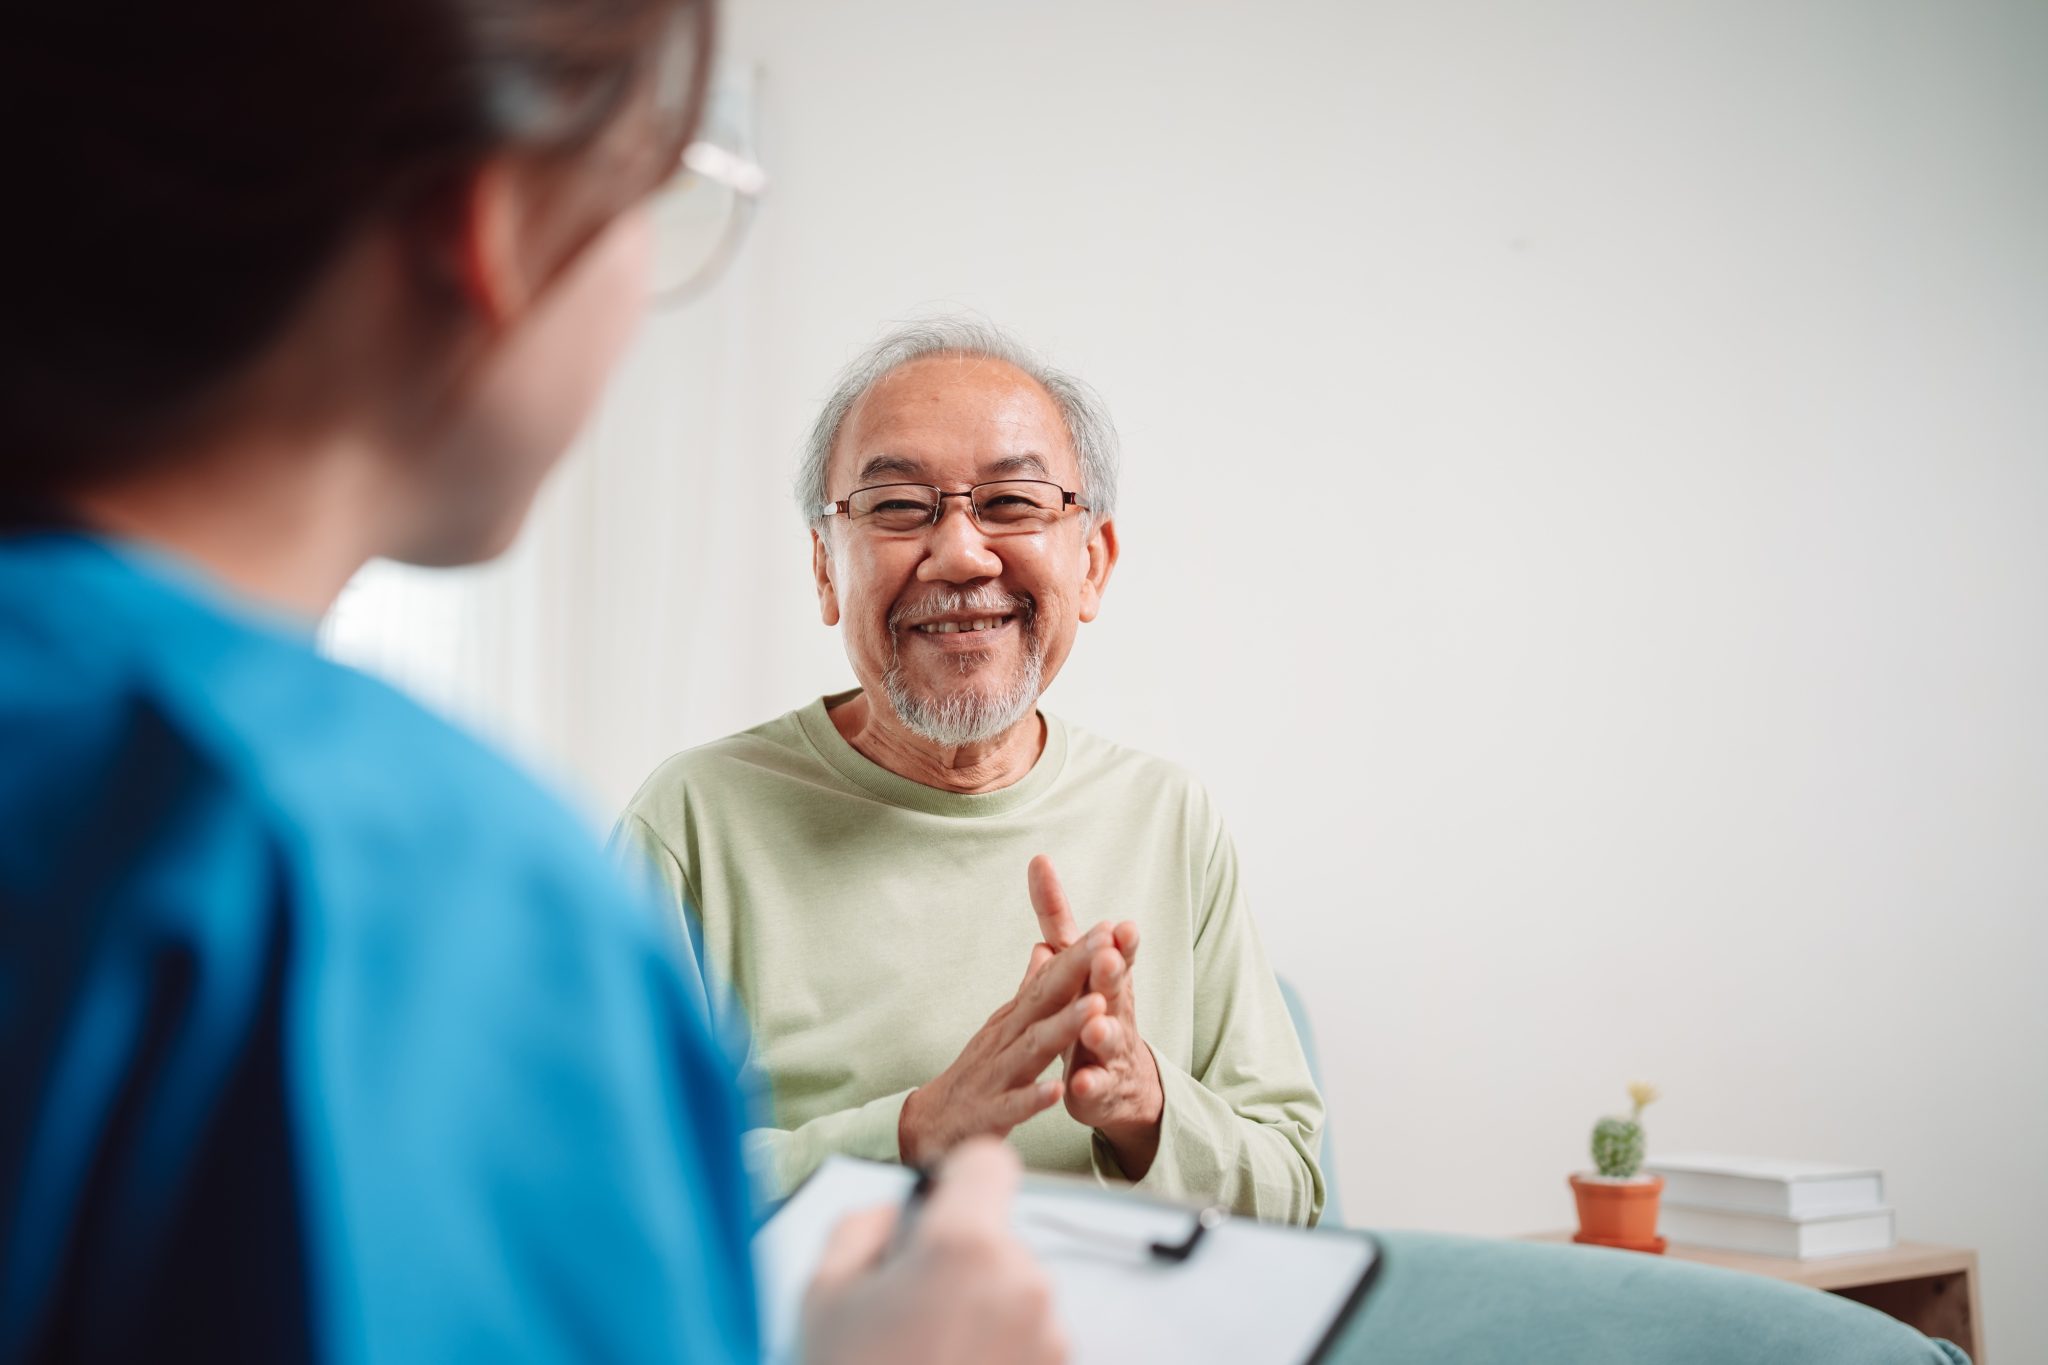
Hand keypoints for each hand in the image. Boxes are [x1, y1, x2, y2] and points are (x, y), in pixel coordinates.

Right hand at [802, 1139, 1065, 1364]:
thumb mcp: (822, 1298)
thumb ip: (863, 1227)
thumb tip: (895, 1215)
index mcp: (965, 1248)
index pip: (990, 1163)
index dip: (957, 1179)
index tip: (933, 1210)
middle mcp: (1023, 1287)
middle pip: (997, 1240)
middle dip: (956, 1265)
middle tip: (905, 1316)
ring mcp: (1050, 1342)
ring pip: (1013, 1298)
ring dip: (978, 1318)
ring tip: (926, 1361)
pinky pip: (1027, 1347)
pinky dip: (996, 1359)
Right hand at [898, 928, 1112, 1167]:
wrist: (930, 1123)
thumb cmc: (976, 1073)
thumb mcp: (1002, 1027)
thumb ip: (1028, 991)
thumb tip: (1045, 950)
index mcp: (1013, 1020)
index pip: (1048, 980)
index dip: (1078, 954)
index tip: (1108, 929)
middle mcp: (1004, 1040)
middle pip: (1043, 1001)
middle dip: (1076, 972)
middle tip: (1107, 945)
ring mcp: (996, 1076)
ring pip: (1032, 1048)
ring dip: (1063, 1025)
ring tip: (1096, 1006)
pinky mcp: (989, 1113)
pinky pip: (1014, 1105)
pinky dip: (1034, 1097)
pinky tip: (1056, 1089)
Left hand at [1027, 856, 1162, 1177]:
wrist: (1122, 1083)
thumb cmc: (1095, 1010)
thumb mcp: (1078, 963)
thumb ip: (1058, 918)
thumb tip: (1038, 862)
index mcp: (1106, 979)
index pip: (1115, 953)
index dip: (1120, 941)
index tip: (1121, 924)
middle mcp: (1114, 1010)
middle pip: (1114, 990)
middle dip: (1112, 973)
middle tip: (1110, 957)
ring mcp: (1109, 1051)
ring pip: (1108, 1039)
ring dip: (1102, 1031)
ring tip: (1095, 1025)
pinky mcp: (1100, 1088)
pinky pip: (1095, 1088)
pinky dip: (1089, 1085)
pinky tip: (1080, 1084)